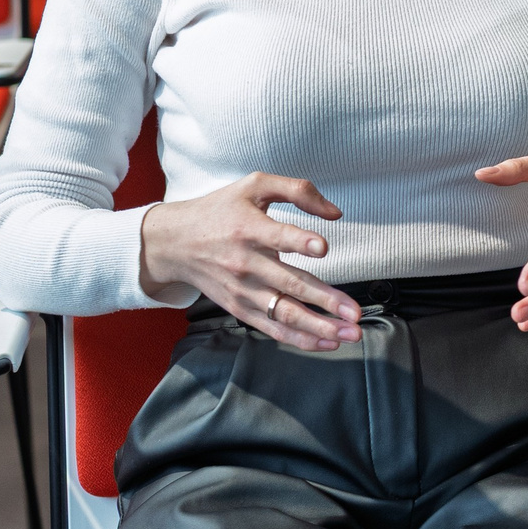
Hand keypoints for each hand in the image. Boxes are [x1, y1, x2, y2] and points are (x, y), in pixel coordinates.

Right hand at [136, 173, 365, 349]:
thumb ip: (297, 191)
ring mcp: (242, 290)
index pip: (277, 236)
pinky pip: (273, 328)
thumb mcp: (254, 186)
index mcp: (248, 229)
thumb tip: (335, 213)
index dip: (299, 242)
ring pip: (284, 313)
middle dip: (325, 300)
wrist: (173, 242)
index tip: (322, 247)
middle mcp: (245, 263)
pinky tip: (327, 343)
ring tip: (350, 334)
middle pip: (289, 284)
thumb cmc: (220, 211)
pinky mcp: (239, 308)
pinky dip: (300, 339)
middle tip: (354, 312)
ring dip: (320, 327)